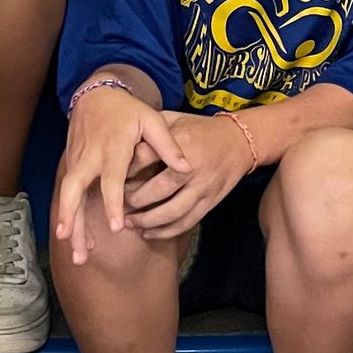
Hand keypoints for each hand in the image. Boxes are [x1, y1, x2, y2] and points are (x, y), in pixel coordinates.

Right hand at [52, 85, 191, 263]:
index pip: (110, 179)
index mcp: (113, 148)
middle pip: (74, 189)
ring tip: (75, 255)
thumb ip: (168, 145)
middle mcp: (90, 157)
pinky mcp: (72, 166)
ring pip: (67, 196)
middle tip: (71, 242)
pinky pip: (69, 195)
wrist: (96, 95)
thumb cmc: (127, 110)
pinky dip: (72, 218)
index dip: (112, 203)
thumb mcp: (151, 120)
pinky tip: (79, 241)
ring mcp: (78, 162)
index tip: (116, 226)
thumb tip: (187, 168)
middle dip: (71, 216)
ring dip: (68, 225)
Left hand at [125, 110, 255, 241]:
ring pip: (174, 212)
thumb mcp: (175, 119)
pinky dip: (167, 231)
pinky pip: (187, 221)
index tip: (113, 177)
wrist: (240, 141)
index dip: (128, 169)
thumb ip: (152, 130)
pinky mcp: (210, 201)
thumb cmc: (200, 129)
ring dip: (149, 221)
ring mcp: (204, 187)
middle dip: (136, 200)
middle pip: (160, 189)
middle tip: (119, 205)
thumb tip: (123, 142)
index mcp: (181, 142)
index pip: (148, 157)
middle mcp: (193, 167)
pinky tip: (150, 232)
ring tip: (130, 223)